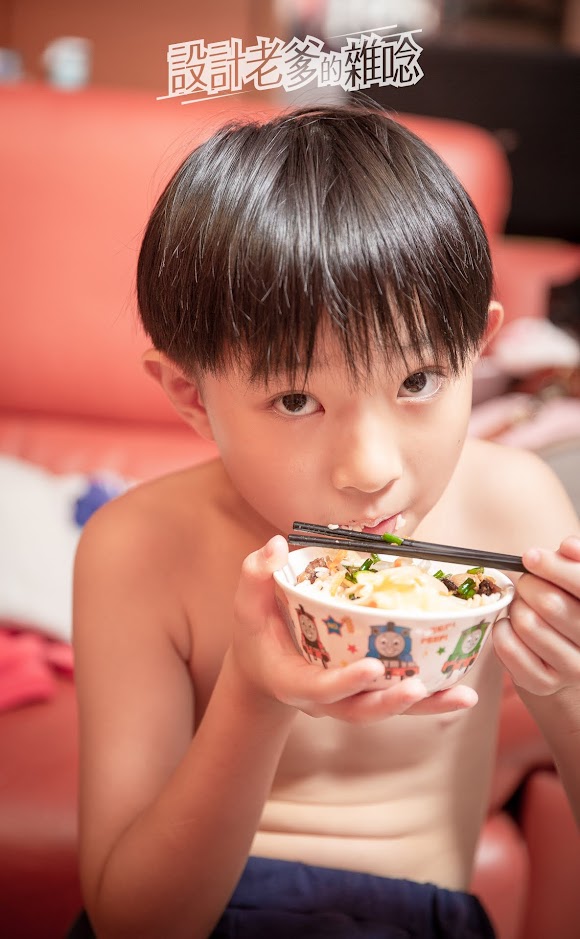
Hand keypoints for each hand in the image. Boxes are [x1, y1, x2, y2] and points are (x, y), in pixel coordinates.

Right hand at [232, 536, 477, 722]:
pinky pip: (401, 700)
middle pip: (361, 710)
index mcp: (294, 683)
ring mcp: (349, 701)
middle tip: (418, 688)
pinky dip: (432, 698)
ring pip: (388, 710)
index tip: (372, 668)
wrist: (266, 667)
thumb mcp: (247, 607)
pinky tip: (462, 690)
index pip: (321, 689)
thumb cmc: (258, 635)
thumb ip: (256, 576)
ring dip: (426, 706)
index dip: (346, 682)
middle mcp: (325, 701)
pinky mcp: (368, 695)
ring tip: (462, 697)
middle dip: (391, 702)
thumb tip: (275, 544)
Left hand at [493, 536, 579, 695]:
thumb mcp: (575, 581)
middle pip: (551, 605)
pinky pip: (509, 648)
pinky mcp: (543, 684)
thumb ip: (574, 560)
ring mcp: (573, 669)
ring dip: (516, 608)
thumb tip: (568, 546)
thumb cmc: (569, 606)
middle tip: (526, 584)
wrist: (565, 654)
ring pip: (528, 625)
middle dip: (529, 586)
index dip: (555, 568)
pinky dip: (501, 630)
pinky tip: (509, 626)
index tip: (530, 556)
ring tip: (522, 606)